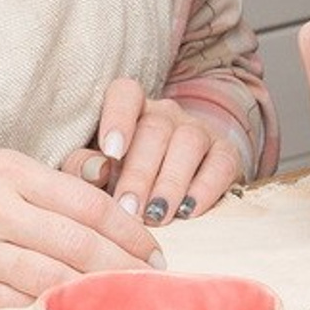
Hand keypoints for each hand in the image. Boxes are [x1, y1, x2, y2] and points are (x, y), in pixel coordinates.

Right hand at [0, 145, 158, 309]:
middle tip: (157, 285)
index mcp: (4, 169)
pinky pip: (18, 305)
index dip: (128, 230)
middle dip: (125, 268)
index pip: (85, 202)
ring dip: (98, 294)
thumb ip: (42, 187)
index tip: (155, 249)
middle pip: (77, 244)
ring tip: (129, 304)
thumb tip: (110, 216)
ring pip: (53, 278)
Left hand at [74, 76, 242, 224]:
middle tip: (129, 209)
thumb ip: (84, 166)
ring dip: (170, 183)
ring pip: (188, 142)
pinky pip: (221, 163)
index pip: (125, 94)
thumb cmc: (120, 177)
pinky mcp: (225, 153)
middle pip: (154, 129)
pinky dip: (205, 189)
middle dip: (139, 174)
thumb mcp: (95, 170)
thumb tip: (95, 170)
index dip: (117, 118)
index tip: (111, 153)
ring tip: (156, 215)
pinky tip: (189, 212)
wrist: (173, 190)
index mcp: (130, 108)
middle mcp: (165, 113)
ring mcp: (198, 129)